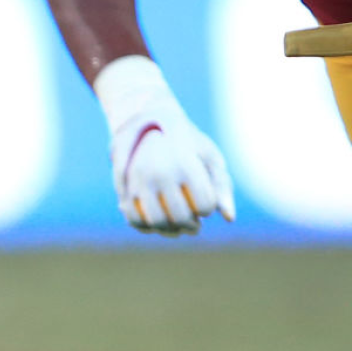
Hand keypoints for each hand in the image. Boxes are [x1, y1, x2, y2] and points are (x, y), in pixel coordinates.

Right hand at [93, 55, 235, 235]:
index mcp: (185, 163)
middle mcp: (159, 171)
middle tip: (195, 224)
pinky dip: (147, 227)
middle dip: (192, 226)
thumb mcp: (209, 155)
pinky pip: (134, 218)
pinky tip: (157, 224)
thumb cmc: (186, 141)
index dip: (208, 208)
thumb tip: (229, 218)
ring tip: (178, 227)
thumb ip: (222, 185)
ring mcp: (138, 179)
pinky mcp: (122, 186)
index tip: (206, 203)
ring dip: (170, 231)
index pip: (204, 205)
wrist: (146, 119)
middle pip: (180, 217)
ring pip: (156, 222)